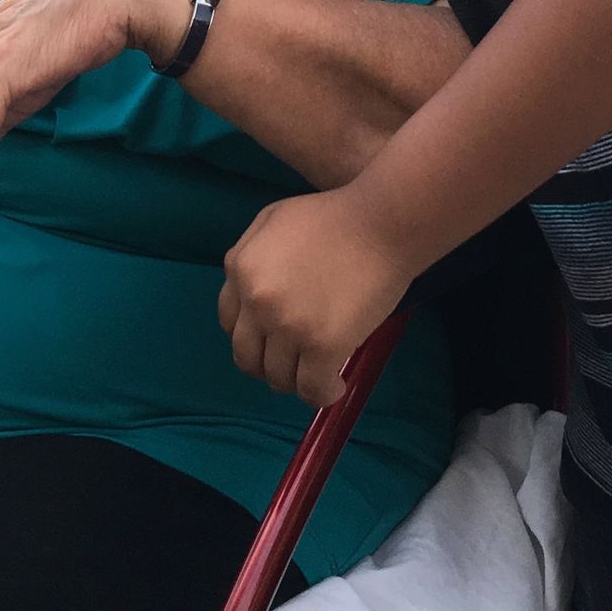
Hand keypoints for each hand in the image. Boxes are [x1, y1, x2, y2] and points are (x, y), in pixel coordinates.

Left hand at [219, 185, 415, 405]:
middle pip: (248, 357)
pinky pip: (312, 390)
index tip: (272, 338)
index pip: (229, 323)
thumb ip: (248, 252)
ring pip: (279, 378)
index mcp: (241, 270)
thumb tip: (245, 291)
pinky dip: (322, 395)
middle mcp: (257, 303)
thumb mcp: (272, 219)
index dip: (252, 334)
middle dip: (268, 364)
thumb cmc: (333, 216)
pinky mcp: (323, 346)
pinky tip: (335, 387)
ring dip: (296, 380)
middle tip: (293, 360)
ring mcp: (289, 327)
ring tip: (317, 371)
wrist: (382, 224)